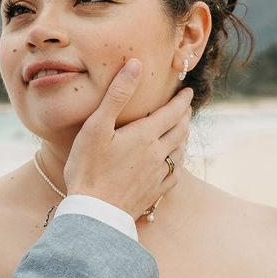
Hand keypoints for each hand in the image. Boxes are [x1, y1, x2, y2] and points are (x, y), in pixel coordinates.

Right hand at [65, 62, 192, 218]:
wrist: (94, 213)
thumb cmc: (88, 168)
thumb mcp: (97, 126)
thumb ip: (117, 94)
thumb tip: (136, 65)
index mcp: (145, 135)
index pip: (172, 112)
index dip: (181, 101)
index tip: (188, 92)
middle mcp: (157, 154)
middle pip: (179, 131)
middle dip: (185, 116)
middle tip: (187, 108)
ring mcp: (157, 175)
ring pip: (179, 152)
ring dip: (183, 138)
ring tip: (183, 130)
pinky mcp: (153, 193)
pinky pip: (174, 175)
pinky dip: (178, 163)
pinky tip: (175, 163)